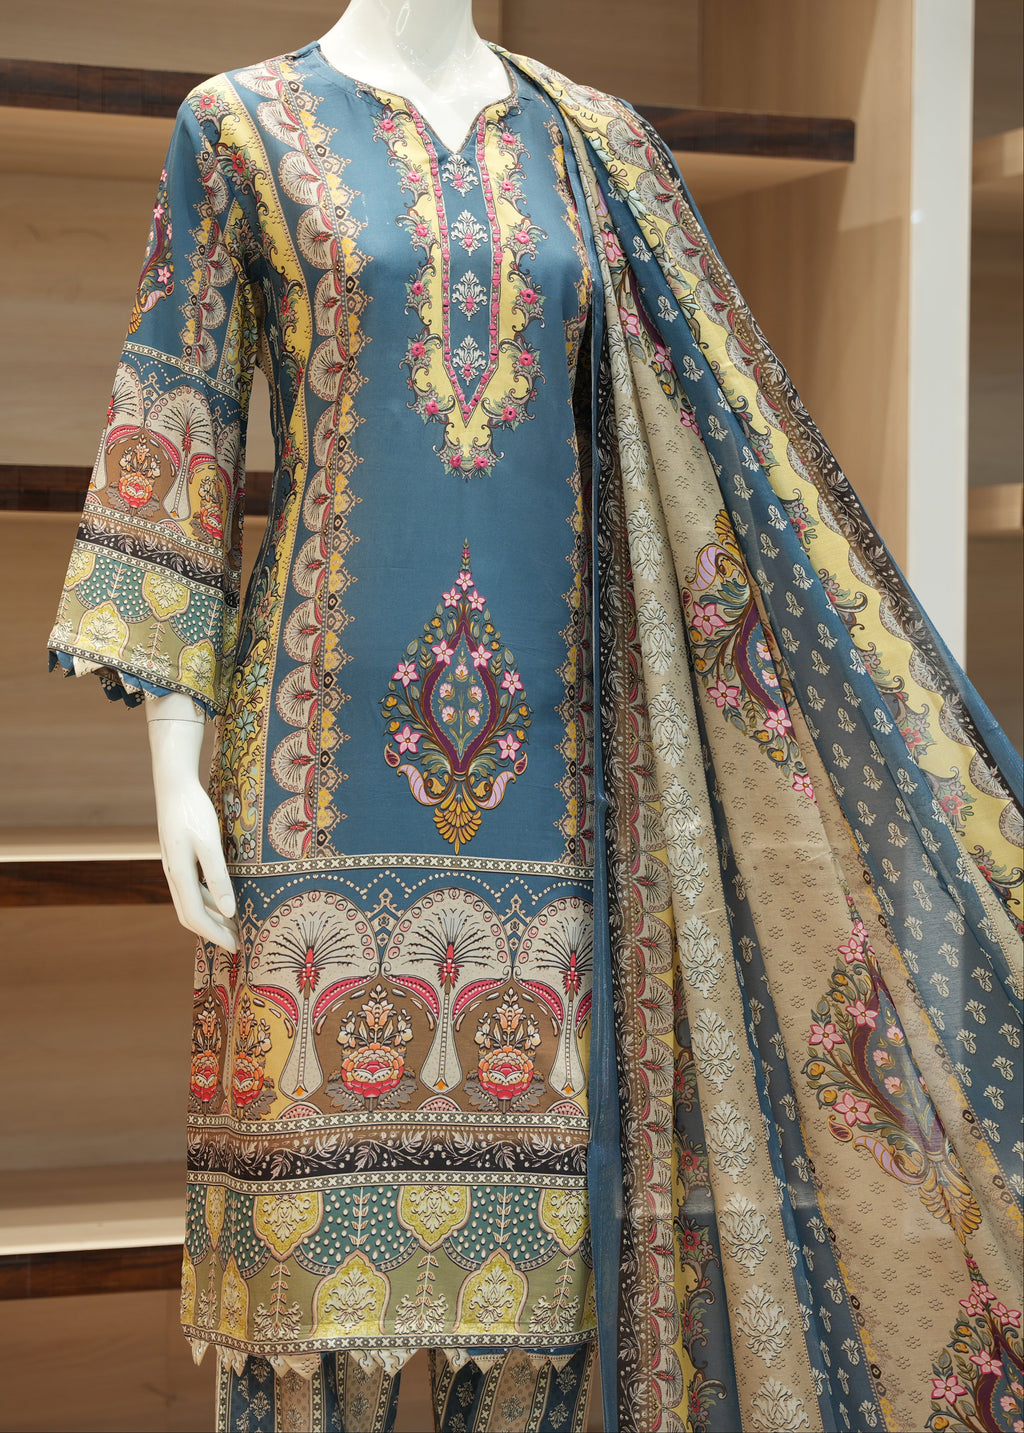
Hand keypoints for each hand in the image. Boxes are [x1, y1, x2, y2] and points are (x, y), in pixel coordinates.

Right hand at [146, 693, 239, 951]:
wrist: (173, 784)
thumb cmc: (193, 811)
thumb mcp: (209, 843)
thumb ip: (218, 877)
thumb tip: (229, 911)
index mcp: (179, 875)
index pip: (195, 918)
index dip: (215, 935)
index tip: (236, 947)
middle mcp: (174, 875)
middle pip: (191, 915)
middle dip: (213, 931)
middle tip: (238, 942)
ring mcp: (174, 867)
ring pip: (191, 902)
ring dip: (212, 916)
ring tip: (235, 924)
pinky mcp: (179, 857)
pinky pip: (193, 888)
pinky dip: (209, 899)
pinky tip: (225, 898)